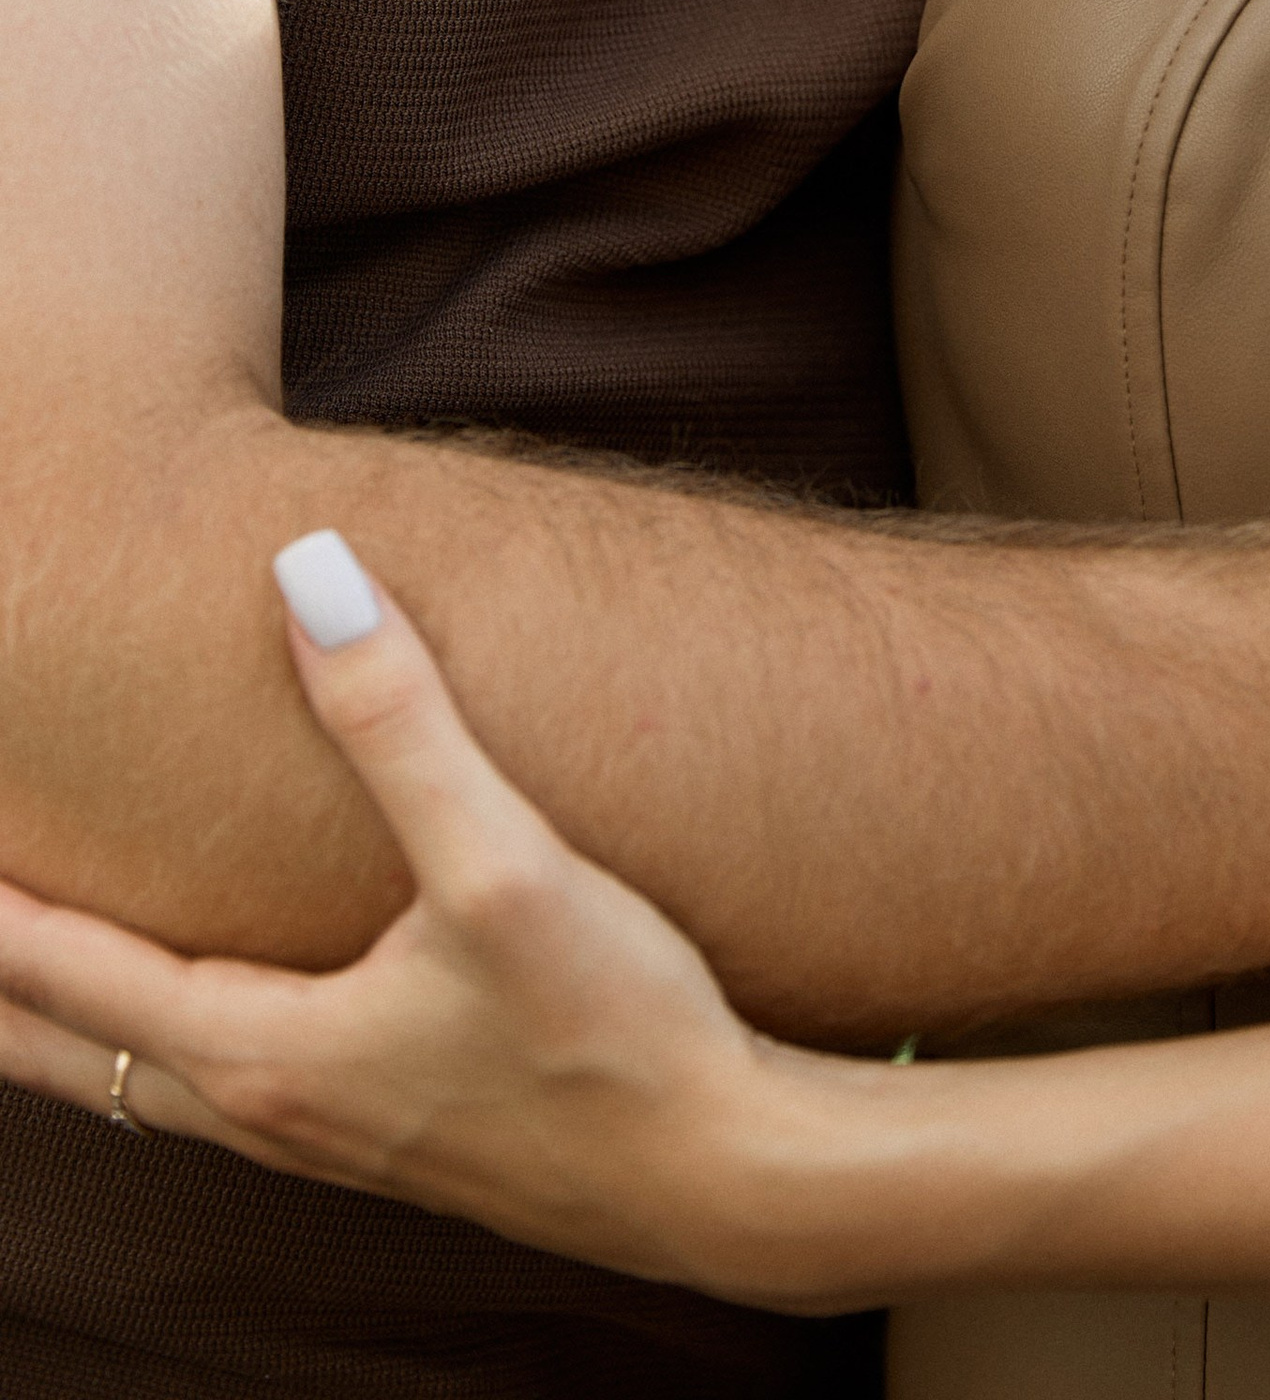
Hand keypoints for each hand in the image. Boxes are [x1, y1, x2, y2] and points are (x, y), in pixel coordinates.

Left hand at [0, 543, 793, 1299]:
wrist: (725, 1176)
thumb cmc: (615, 1032)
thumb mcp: (503, 862)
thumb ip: (400, 720)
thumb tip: (310, 569)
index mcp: (264, 1052)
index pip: (65, 970)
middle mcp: (272, 1113)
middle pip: (70, 1050)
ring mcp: (329, 1142)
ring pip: (140, 1085)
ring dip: (66, 1022)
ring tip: (29, 968)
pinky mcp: (391, 1143)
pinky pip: (218, 1096)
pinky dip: (154, 1047)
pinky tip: (208, 1016)